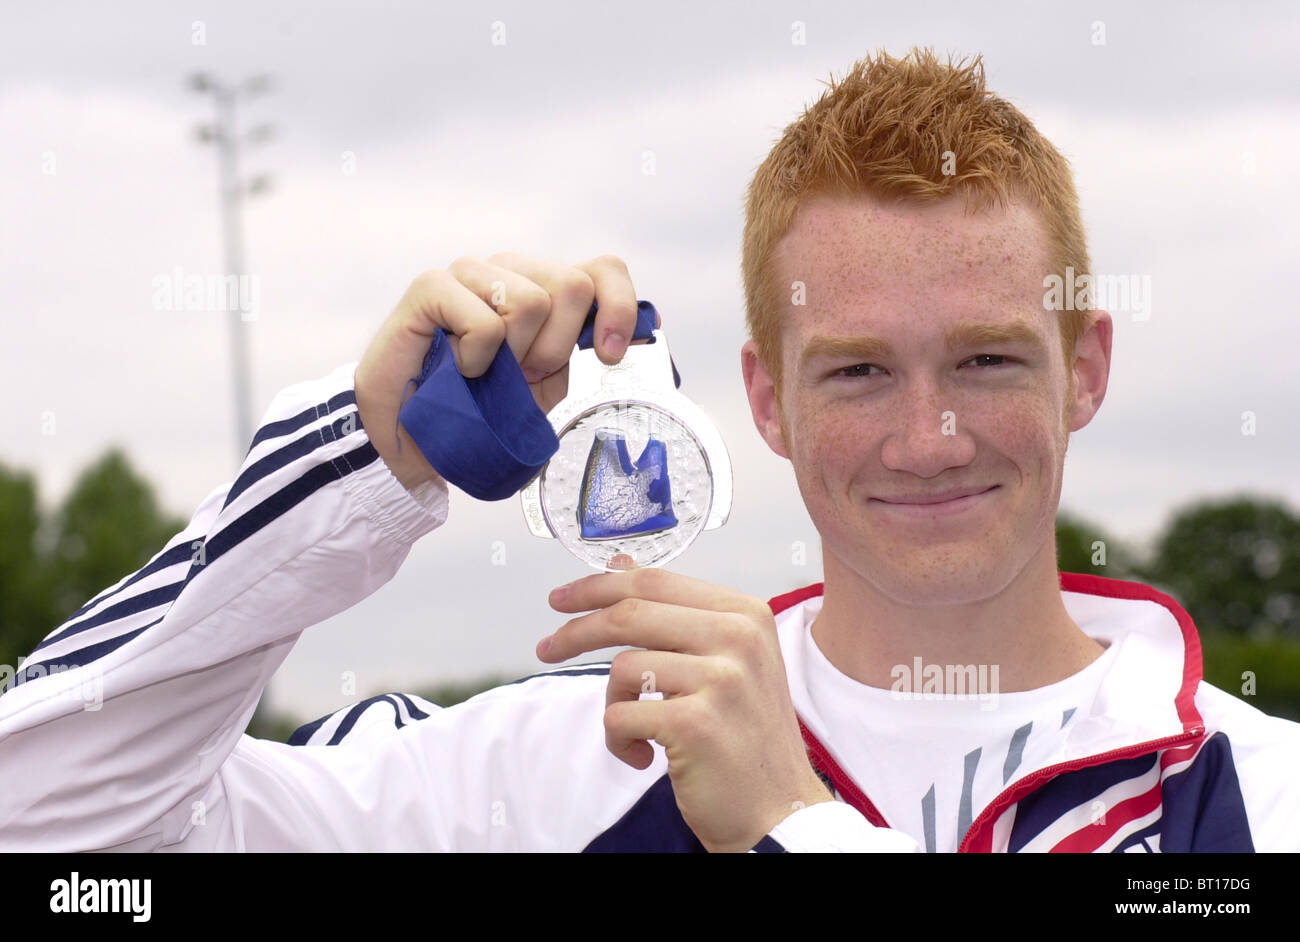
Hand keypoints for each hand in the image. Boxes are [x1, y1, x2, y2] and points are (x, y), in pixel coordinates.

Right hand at [355, 253, 645, 492]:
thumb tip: (641, 333)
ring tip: (487, 375)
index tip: (609, 355)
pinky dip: (477, 359)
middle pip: (573, 284)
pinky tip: (459, 369)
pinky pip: (486, 322)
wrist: (415, 442)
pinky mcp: (432, 286)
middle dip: (558, 347)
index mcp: (546, 291)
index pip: (602, 270)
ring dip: (515, 356)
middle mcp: (512, 273)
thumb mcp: (548, 392)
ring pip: (532, 300)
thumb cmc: (480, 414)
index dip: (617, 307)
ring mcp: (470, 274)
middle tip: (524, 377)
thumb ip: (584, 357)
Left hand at [537, 561, 834, 852]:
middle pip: (631, 614)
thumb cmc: (744, 735)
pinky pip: (620, 716)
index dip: (598, 586)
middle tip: (547, 648)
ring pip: (622, 668)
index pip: (655, 581)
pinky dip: (618, 741)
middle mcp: (739, 638)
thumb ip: (676, 612)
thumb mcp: (724, 660)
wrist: (780, 809)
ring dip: (614, 705)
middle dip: (577, 631)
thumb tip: (618, 564)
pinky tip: (643, 757)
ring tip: (636, 731)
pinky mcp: (695, 723)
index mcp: (745, 613)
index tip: (562, 599)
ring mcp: (721, 679)